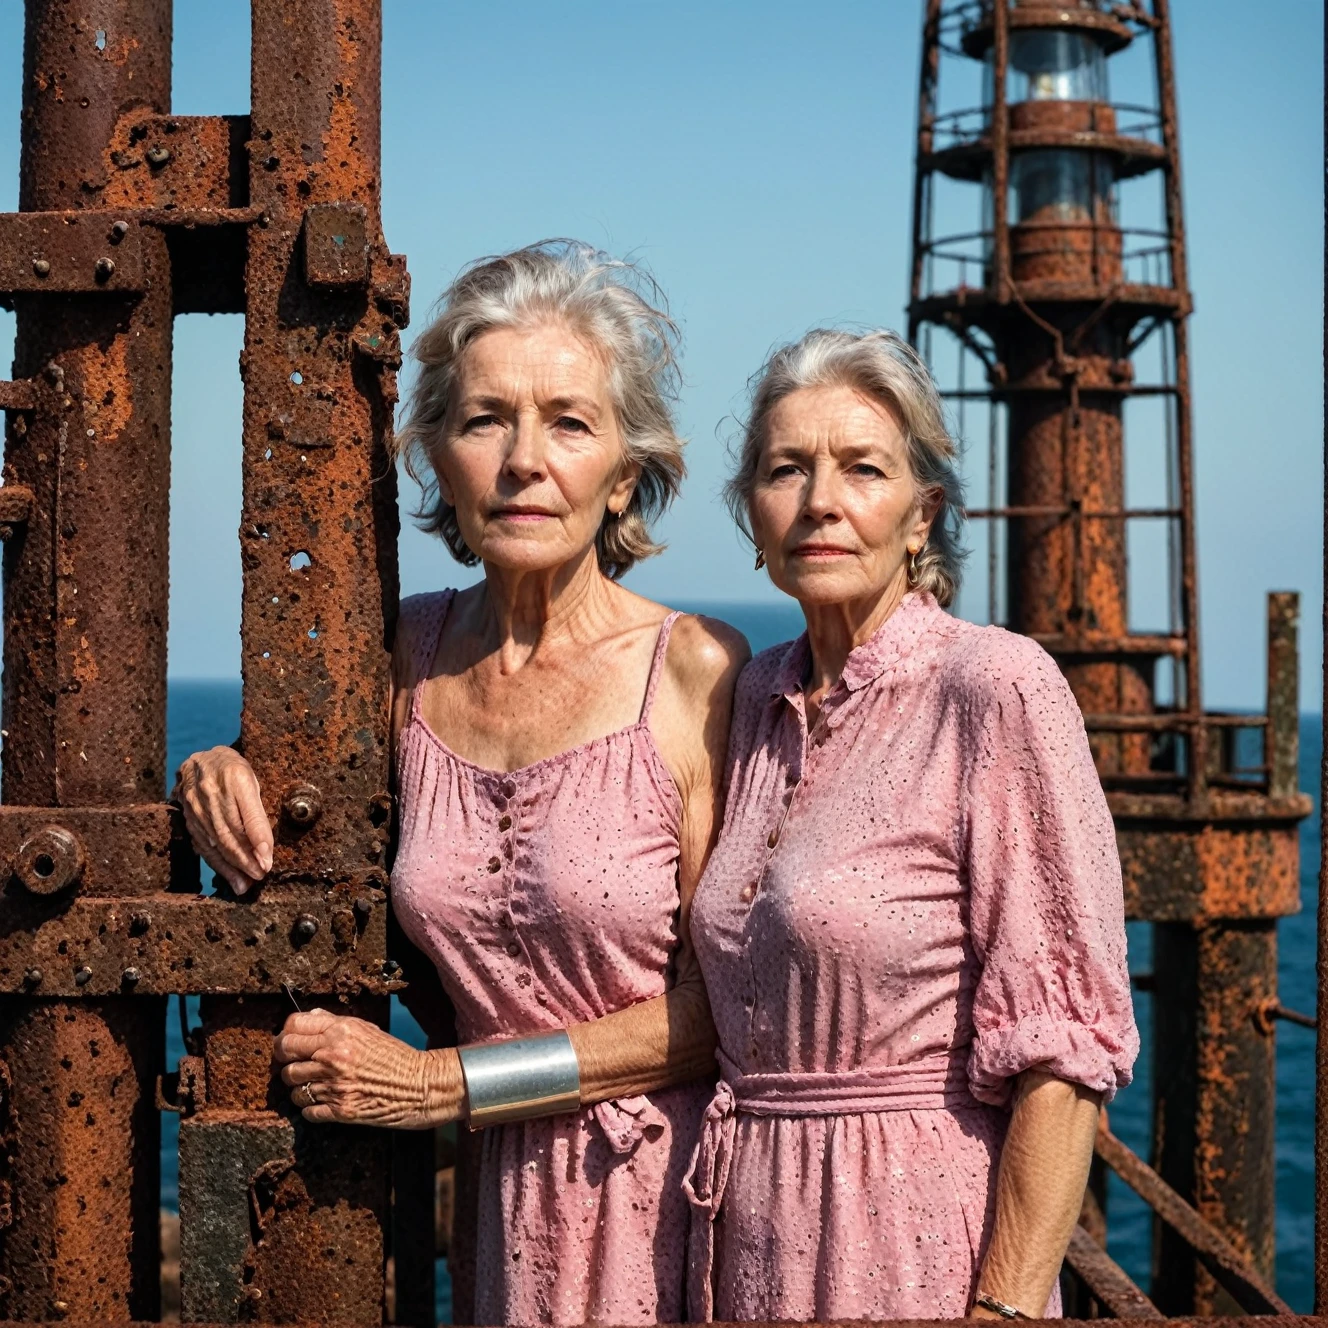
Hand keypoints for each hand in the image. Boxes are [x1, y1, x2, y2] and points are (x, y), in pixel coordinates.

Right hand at [174, 746, 272, 894]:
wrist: (203, 760)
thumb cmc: (237, 772)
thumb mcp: (254, 781)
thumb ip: (258, 812)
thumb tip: (265, 850)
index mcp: (235, 776)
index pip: (247, 813)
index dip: (258, 838)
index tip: (268, 860)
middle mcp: (211, 790)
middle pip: (229, 831)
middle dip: (245, 858)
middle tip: (260, 875)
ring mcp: (195, 804)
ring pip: (215, 841)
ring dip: (232, 866)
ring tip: (246, 883)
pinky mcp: (186, 816)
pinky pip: (202, 843)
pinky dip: (217, 863)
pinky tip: (230, 876)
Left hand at [273, 1009, 464, 1128]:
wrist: (422, 1085)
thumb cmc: (397, 1056)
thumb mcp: (368, 1030)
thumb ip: (336, 1023)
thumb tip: (310, 1017)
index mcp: (341, 1031)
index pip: (292, 1027)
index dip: (286, 1034)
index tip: (290, 1041)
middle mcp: (333, 1056)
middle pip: (285, 1055)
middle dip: (286, 1060)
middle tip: (295, 1064)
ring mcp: (334, 1084)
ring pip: (292, 1087)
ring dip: (299, 1087)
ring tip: (314, 1085)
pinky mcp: (339, 1110)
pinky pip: (307, 1111)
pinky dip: (312, 1108)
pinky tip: (324, 1102)